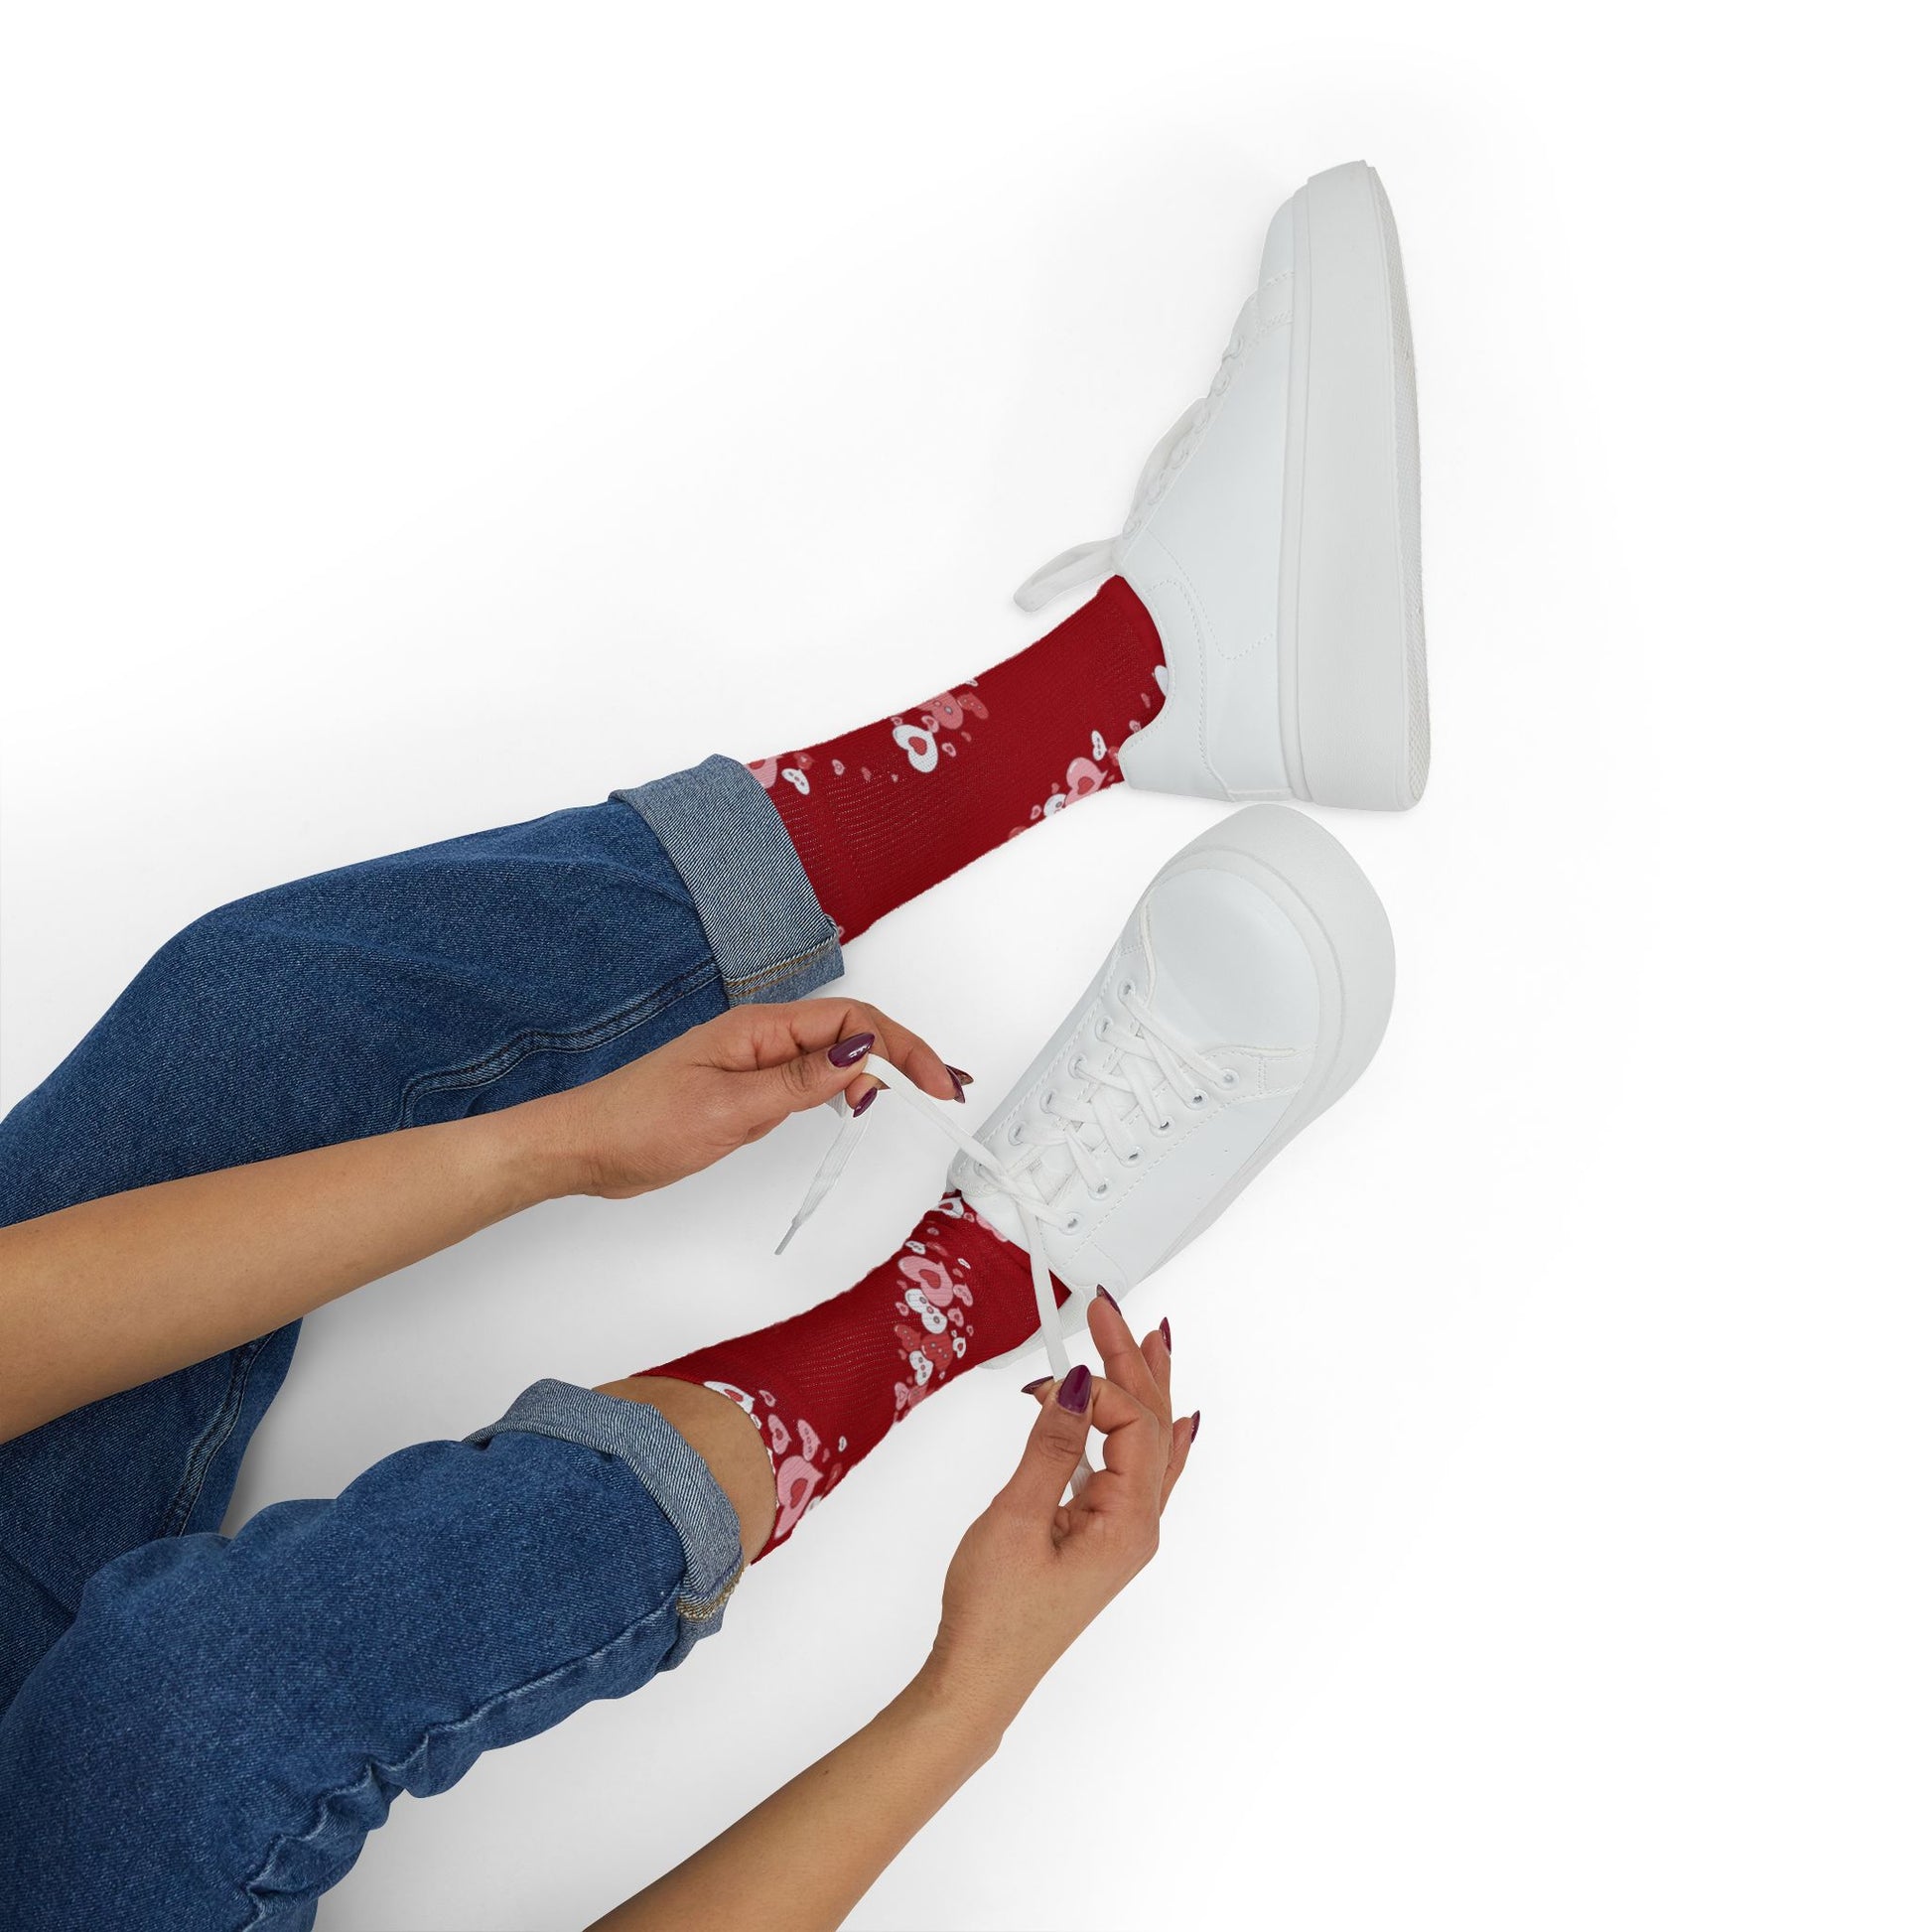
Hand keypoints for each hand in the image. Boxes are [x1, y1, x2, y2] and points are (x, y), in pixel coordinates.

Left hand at [535, 998, 966, 1199]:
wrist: (586, 1148)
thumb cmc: (640, 1124)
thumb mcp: (729, 1108)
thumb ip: (799, 1082)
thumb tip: (861, 1054)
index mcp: (759, 1028)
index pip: (852, 1022)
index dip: (902, 1047)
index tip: (936, 1083)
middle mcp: (761, 1036)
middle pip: (852, 1030)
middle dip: (904, 1053)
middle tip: (944, 1090)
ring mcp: (755, 1061)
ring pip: (834, 1053)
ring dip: (879, 1069)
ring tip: (915, 1095)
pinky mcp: (747, 1088)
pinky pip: (810, 1076)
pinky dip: (845, 1087)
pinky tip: (857, 1104)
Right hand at [921, 1294, 1196, 1728]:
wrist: (978, 1677)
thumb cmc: (995, 1614)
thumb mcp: (1017, 1518)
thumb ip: (1051, 1447)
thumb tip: (1075, 1384)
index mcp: (1128, 1524)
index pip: (1134, 1425)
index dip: (1096, 1387)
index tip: (1047, 1373)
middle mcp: (1137, 1526)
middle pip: (1151, 1426)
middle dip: (1132, 1364)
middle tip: (1108, 1310)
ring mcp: (1122, 1533)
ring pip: (1148, 1445)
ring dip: (1143, 1389)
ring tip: (1147, 1341)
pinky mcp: (1100, 1537)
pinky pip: (1137, 1471)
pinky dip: (1144, 1433)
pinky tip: (1164, 1420)